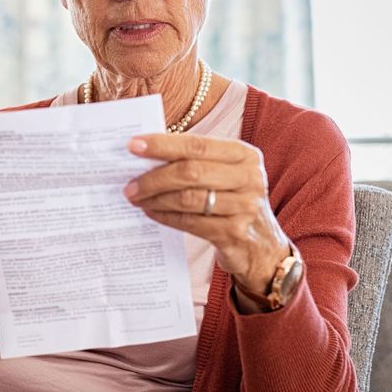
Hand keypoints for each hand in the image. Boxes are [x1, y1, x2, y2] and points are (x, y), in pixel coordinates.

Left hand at [123, 134, 288, 295]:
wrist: (263, 247)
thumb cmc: (233, 201)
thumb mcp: (226, 174)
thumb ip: (196, 161)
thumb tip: (146, 154)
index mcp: (245, 155)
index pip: (197, 145)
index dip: (162, 144)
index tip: (132, 146)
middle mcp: (249, 178)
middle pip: (190, 172)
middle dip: (154, 177)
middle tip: (128, 184)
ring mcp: (244, 207)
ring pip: (187, 199)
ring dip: (155, 198)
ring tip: (136, 198)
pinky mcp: (234, 233)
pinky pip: (190, 222)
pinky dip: (165, 216)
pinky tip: (151, 212)